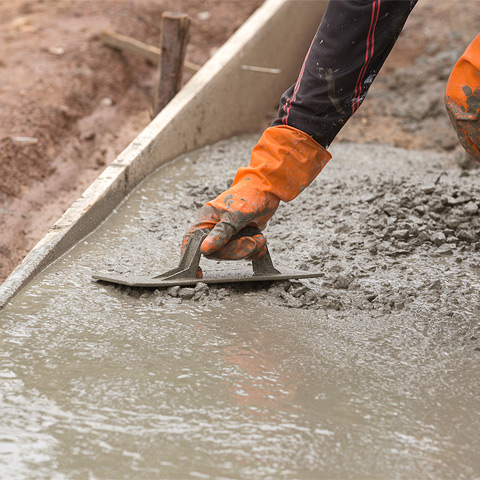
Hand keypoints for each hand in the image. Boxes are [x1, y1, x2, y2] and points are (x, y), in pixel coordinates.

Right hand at [182, 125, 331, 259]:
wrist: (269, 190)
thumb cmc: (249, 195)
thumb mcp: (234, 215)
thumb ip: (220, 234)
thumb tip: (204, 250)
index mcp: (206, 220)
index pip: (192, 241)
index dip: (193, 258)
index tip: (199, 273)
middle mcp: (214, 228)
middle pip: (218, 253)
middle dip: (238, 250)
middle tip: (252, 240)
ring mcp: (228, 235)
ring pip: (233, 255)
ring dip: (249, 249)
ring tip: (259, 237)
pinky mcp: (240, 239)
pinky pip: (244, 253)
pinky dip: (254, 250)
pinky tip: (260, 239)